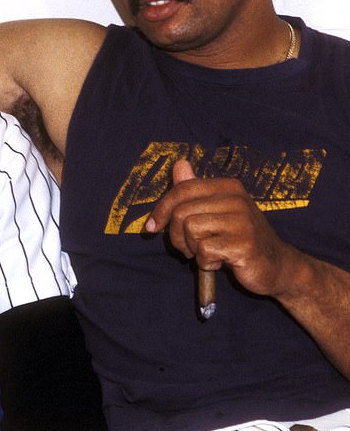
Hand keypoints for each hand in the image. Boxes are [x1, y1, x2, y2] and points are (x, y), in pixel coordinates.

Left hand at [145, 160, 295, 297]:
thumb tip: (179, 164)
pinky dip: (206, 262)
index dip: (161, 209)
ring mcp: (242, 221)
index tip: (151, 228)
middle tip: (189, 249)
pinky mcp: (244, 244)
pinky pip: (205, 250)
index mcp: (228, 187)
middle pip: (181, 212)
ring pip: (190, 229)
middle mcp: (237, 199)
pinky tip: (220, 263)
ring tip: (207, 254)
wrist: (277, 266)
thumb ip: (195, 190)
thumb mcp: (217, 211)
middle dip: (176, 236)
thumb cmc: (240, 239)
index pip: (183, 189)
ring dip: (192, 249)